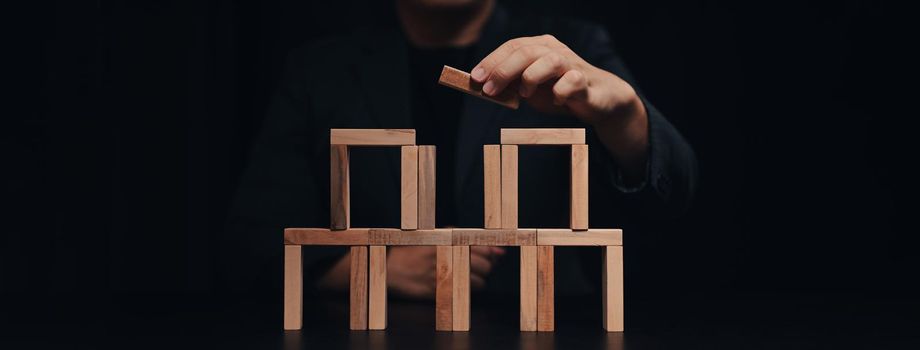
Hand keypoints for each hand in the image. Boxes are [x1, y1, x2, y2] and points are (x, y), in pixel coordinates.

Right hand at [386, 246, 504, 299]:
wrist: (391, 268)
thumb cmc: (417, 251)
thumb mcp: (439, 237)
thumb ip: (467, 240)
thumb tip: (500, 252)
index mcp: (447, 241)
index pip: (482, 247)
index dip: (492, 253)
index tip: (495, 254)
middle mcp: (446, 257)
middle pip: (484, 265)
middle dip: (486, 267)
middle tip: (477, 266)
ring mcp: (443, 275)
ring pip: (478, 282)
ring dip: (477, 281)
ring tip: (466, 276)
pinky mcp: (439, 291)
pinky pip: (465, 294)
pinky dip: (467, 291)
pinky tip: (459, 286)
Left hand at [471, 35, 649, 180]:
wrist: (598, 100)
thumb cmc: (560, 92)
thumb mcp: (530, 89)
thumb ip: (511, 86)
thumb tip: (484, 88)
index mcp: (540, 47)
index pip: (512, 46)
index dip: (492, 61)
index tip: (476, 77)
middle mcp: (555, 50)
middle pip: (526, 51)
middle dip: (503, 70)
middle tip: (489, 90)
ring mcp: (572, 64)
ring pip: (549, 60)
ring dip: (530, 77)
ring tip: (524, 94)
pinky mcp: (586, 81)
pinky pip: (572, 82)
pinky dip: (560, 92)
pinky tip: (556, 102)